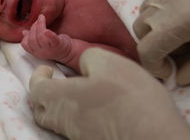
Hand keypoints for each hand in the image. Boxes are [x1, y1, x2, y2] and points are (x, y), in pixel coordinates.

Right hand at [21, 14, 71, 60]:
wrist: (70, 52)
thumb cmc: (55, 46)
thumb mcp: (42, 44)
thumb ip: (32, 38)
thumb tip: (24, 32)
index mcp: (36, 52)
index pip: (25, 44)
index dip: (26, 35)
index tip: (30, 28)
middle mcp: (42, 52)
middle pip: (32, 40)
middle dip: (34, 27)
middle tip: (38, 19)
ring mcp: (50, 49)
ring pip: (40, 38)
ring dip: (40, 25)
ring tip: (42, 17)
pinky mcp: (58, 45)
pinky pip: (52, 40)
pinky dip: (49, 34)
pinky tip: (47, 30)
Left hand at [29, 48, 189, 139]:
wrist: (154, 135)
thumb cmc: (127, 95)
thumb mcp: (107, 61)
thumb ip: (87, 57)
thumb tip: (83, 64)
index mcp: (61, 98)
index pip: (35, 89)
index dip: (38, 76)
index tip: (48, 68)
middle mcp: (64, 120)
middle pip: (41, 110)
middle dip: (45, 93)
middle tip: (58, 80)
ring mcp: (78, 134)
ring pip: (58, 120)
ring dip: (61, 104)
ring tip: (79, 90)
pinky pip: (75, 127)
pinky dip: (77, 114)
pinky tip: (96, 105)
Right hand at [133, 0, 189, 85]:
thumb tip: (180, 78)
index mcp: (174, 24)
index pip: (145, 50)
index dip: (154, 66)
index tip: (170, 70)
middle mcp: (162, 2)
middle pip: (140, 29)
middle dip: (154, 44)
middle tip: (178, 48)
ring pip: (145, 8)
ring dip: (155, 22)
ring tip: (181, 24)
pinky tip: (176, 1)